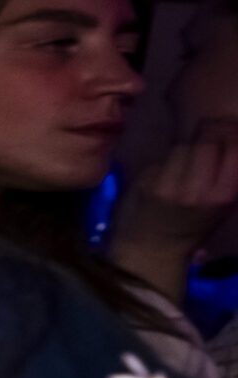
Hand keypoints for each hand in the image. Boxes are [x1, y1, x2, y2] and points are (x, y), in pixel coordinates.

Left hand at [117, 119, 237, 251]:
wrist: (153, 249)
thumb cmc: (192, 225)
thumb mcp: (221, 204)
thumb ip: (228, 174)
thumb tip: (231, 134)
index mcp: (225, 195)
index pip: (234, 146)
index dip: (231, 131)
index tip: (227, 128)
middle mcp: (200, 189)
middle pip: (207, 140)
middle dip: (207, 132)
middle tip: (206, 133)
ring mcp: (172, 186)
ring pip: (182, 146)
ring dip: (185, 147)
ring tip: (185, 160)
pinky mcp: (148, 185)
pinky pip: (161, 159)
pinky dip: (165, 161)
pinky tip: (165, 172)